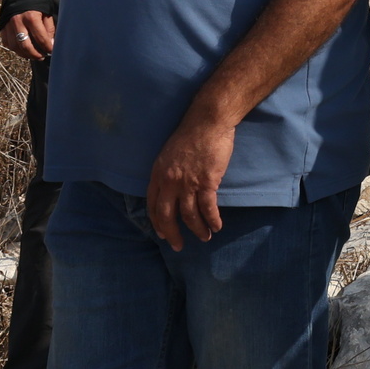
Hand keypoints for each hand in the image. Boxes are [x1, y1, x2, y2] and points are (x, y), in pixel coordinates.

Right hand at [2, 10, 55, 59]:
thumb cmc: (36, 1)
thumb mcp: (46, 11)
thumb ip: (48, 28)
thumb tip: (51, 43)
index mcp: (31, 17)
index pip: (41, 38)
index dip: (47, 47)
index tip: (52, 51)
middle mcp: (18, 22)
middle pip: (26, 46)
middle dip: (35, 54)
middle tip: (42, 56)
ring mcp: (8, 25)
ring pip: (15, 47)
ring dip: (25, 54)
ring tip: (33, 55)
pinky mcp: (2, 26)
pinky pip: (7, 43)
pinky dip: (15, 49)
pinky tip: (22, 49)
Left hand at [144, 116, 235, 248]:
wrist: (207, 122)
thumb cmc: (191, 135)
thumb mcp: (169, 155)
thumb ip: (168, 173)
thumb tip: (172, 191)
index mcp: (158, 174)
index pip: (153, 205)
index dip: (158, 222)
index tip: (163, 233)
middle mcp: (169, 181)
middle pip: (168, 216)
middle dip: (173, 234)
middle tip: (178, 246)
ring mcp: (188, 183)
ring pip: (190, 215)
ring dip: (197, 230)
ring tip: (204, 237)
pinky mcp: (206, 182)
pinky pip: (208, 208)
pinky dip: (212, 220)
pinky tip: (216, 227)